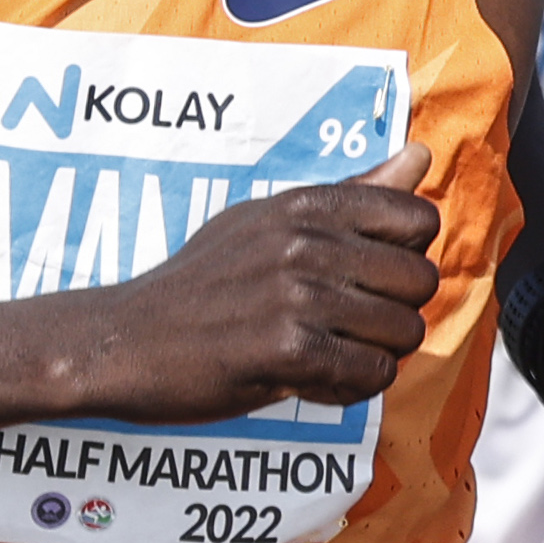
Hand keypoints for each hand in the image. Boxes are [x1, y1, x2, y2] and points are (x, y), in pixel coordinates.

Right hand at [85, 141, 440, 424]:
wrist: (122, 342)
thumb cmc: (202, 284)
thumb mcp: (268, 221)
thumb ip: (352, 194)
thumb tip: (421, 154)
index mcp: (306, 205)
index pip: (418, 219)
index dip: (406, 259)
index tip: (368, 281)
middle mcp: (305, 242)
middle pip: (421, 280)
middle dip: (397, 314)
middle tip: (349, 330)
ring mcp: (295, 294)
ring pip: (405, 330)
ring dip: (377, 355)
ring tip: (330, 358)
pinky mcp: (285, 348)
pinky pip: (371, 372)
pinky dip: (352, 388)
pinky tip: (314, 383)